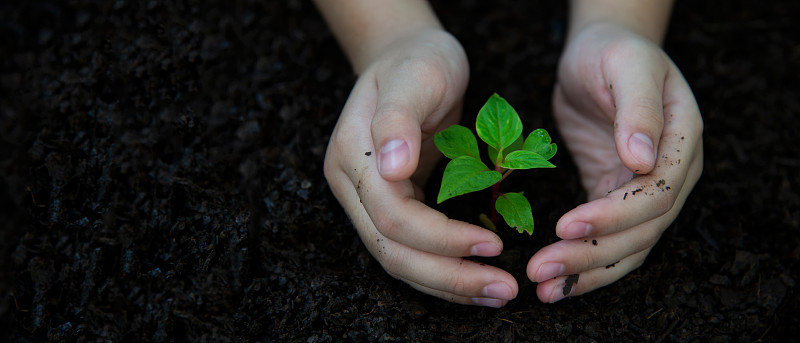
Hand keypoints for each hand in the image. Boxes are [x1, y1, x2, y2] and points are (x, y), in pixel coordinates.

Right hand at [324, 29, 517, 306]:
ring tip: (497, 293)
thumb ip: (400, 119)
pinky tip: (477, 279)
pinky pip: (410, 250)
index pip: (392, 215)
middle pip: (391, 250)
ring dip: (448, 284)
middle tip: (503, 289)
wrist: (408, 56)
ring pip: (398, 259)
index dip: (441, 237)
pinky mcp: (387, 206)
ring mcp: (364, 198)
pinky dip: (444, 270)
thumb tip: (392, 168)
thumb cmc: (419, 61)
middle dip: (447, 276)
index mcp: (353, 154)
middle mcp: (351, 184)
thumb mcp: (416, 76)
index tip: (494, 243)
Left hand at [527, 23, 703, 301]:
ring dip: (586, 272)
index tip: (566, 225)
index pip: (656, 193)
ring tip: (544, 289)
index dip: (613, 216)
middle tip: (541, 269)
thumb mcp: (625, 66)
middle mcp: (671, 174)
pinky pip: (606, 239)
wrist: (599, 52)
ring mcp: (645, 190)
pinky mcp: (614, 196)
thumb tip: (642, 158)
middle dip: (591, 254)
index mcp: (681, 141)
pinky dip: (583, 262)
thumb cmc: (612, 52)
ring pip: (626, 247)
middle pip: (641, 231)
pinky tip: (555, 281)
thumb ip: (638, 109)